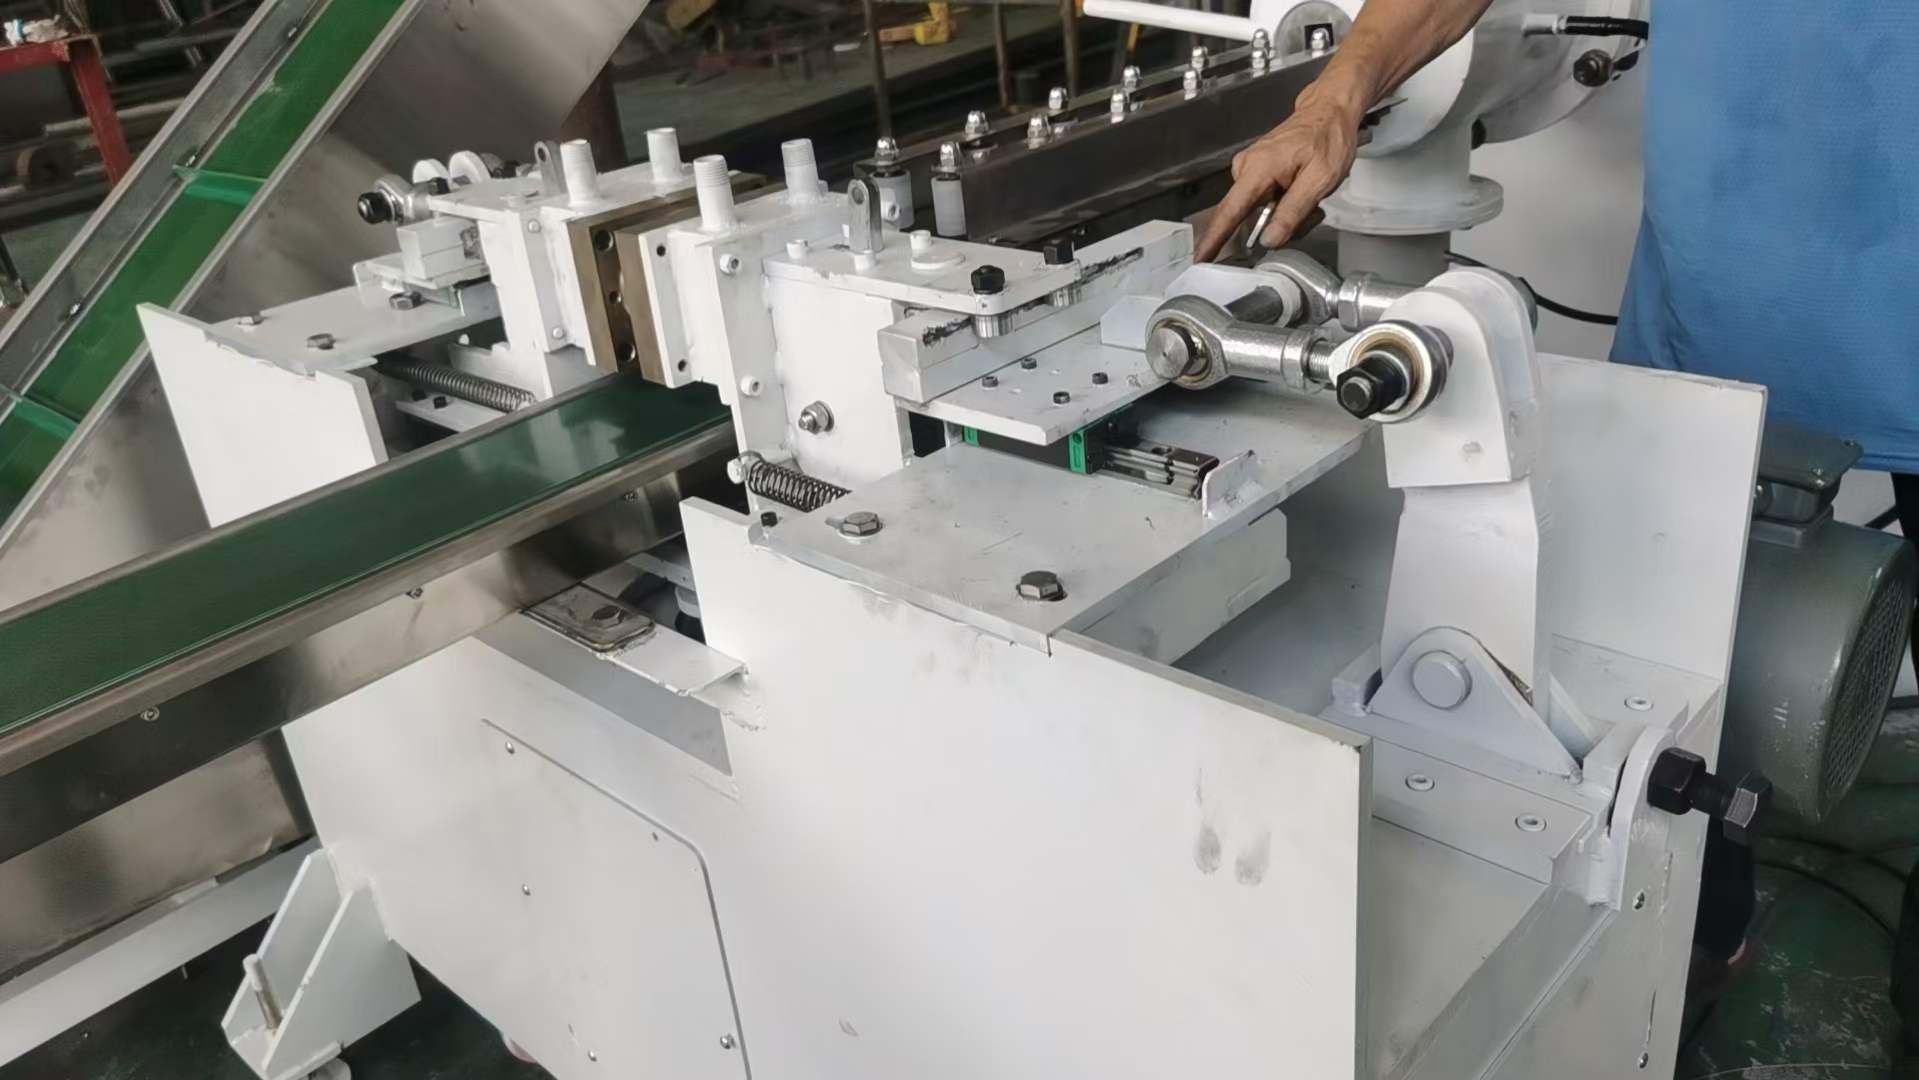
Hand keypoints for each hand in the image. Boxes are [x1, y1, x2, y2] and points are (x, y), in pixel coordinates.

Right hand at [1195, 84, 1364, 261]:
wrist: (1330, 111)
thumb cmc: (1328, 137)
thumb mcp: (1320, 179)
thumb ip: (1293, 211)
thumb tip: (1270, 239)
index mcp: (1258, 169)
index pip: (1229, 212)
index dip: (1214, 239)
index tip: (1200, 258)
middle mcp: (1246, 168)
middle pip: (1246, 217)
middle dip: (1276, 227)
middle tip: (1311, 214)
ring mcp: (1250, 170)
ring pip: (1259, 213)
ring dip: (1285, 216)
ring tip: (1311, 199)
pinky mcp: (1257, 172)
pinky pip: (1263, 202)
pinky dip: (1283, 205)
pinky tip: (1301, 193)